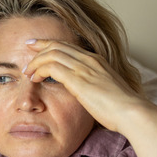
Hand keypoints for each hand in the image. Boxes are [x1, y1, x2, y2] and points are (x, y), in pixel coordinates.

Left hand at [23, 38, 156, 156]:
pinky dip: (39, 70)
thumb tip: (85, 93)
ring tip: (27, 71)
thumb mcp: (105, 92)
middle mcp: (90, 60)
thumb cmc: (120, 109)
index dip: (51, 44)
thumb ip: (93, 88)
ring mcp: (84, 68)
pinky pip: (51, 67)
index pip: (69, 46)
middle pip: (58, 45)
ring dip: (36, 61)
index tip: (37, 46)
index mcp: (96, 61)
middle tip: (26, 49)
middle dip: (39, 46)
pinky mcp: (78, 79)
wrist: (130, 112)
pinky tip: (33, 78)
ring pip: (52, 53)